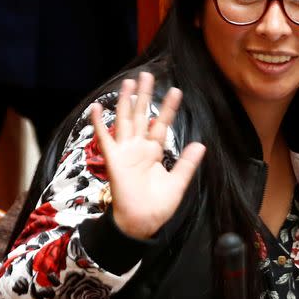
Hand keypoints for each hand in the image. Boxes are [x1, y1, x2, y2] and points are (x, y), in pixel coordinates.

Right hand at [90, 71, 205, 238]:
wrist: (142, 222)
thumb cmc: (158, 206)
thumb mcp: (178, 182)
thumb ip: (187, 163)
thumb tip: (201, 144)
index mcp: (154, 152)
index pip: (162, 124)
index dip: (168, 108)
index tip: (176, 91)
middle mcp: (139, 148)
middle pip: (142, 116)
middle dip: (145, 96)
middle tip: (148, 75)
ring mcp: (125, 152)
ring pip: (126, 121)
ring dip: (126, 102)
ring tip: (129, 82)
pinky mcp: (114, 160)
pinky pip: (105, 139)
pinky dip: (100, 124)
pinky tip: (97, 108)